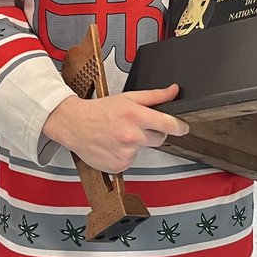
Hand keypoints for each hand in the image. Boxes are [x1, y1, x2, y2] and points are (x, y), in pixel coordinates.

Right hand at [43, 84, 188, 172]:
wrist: (74, 124)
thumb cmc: (99, 111)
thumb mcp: (128, 97)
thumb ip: (155, 96)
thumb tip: (174, 91)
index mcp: (135, 116)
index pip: (168, 124)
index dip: (179, 127)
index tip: (183, 128)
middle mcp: (131, 136)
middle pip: (158, 139)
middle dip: (151, 133)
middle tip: (134, 126)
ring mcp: (125, 153)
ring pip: (143, 150)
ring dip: (136, 144)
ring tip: (119, 135)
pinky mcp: (118, 165)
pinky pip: (131, 161)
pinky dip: (125, 155)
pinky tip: (114, 145)